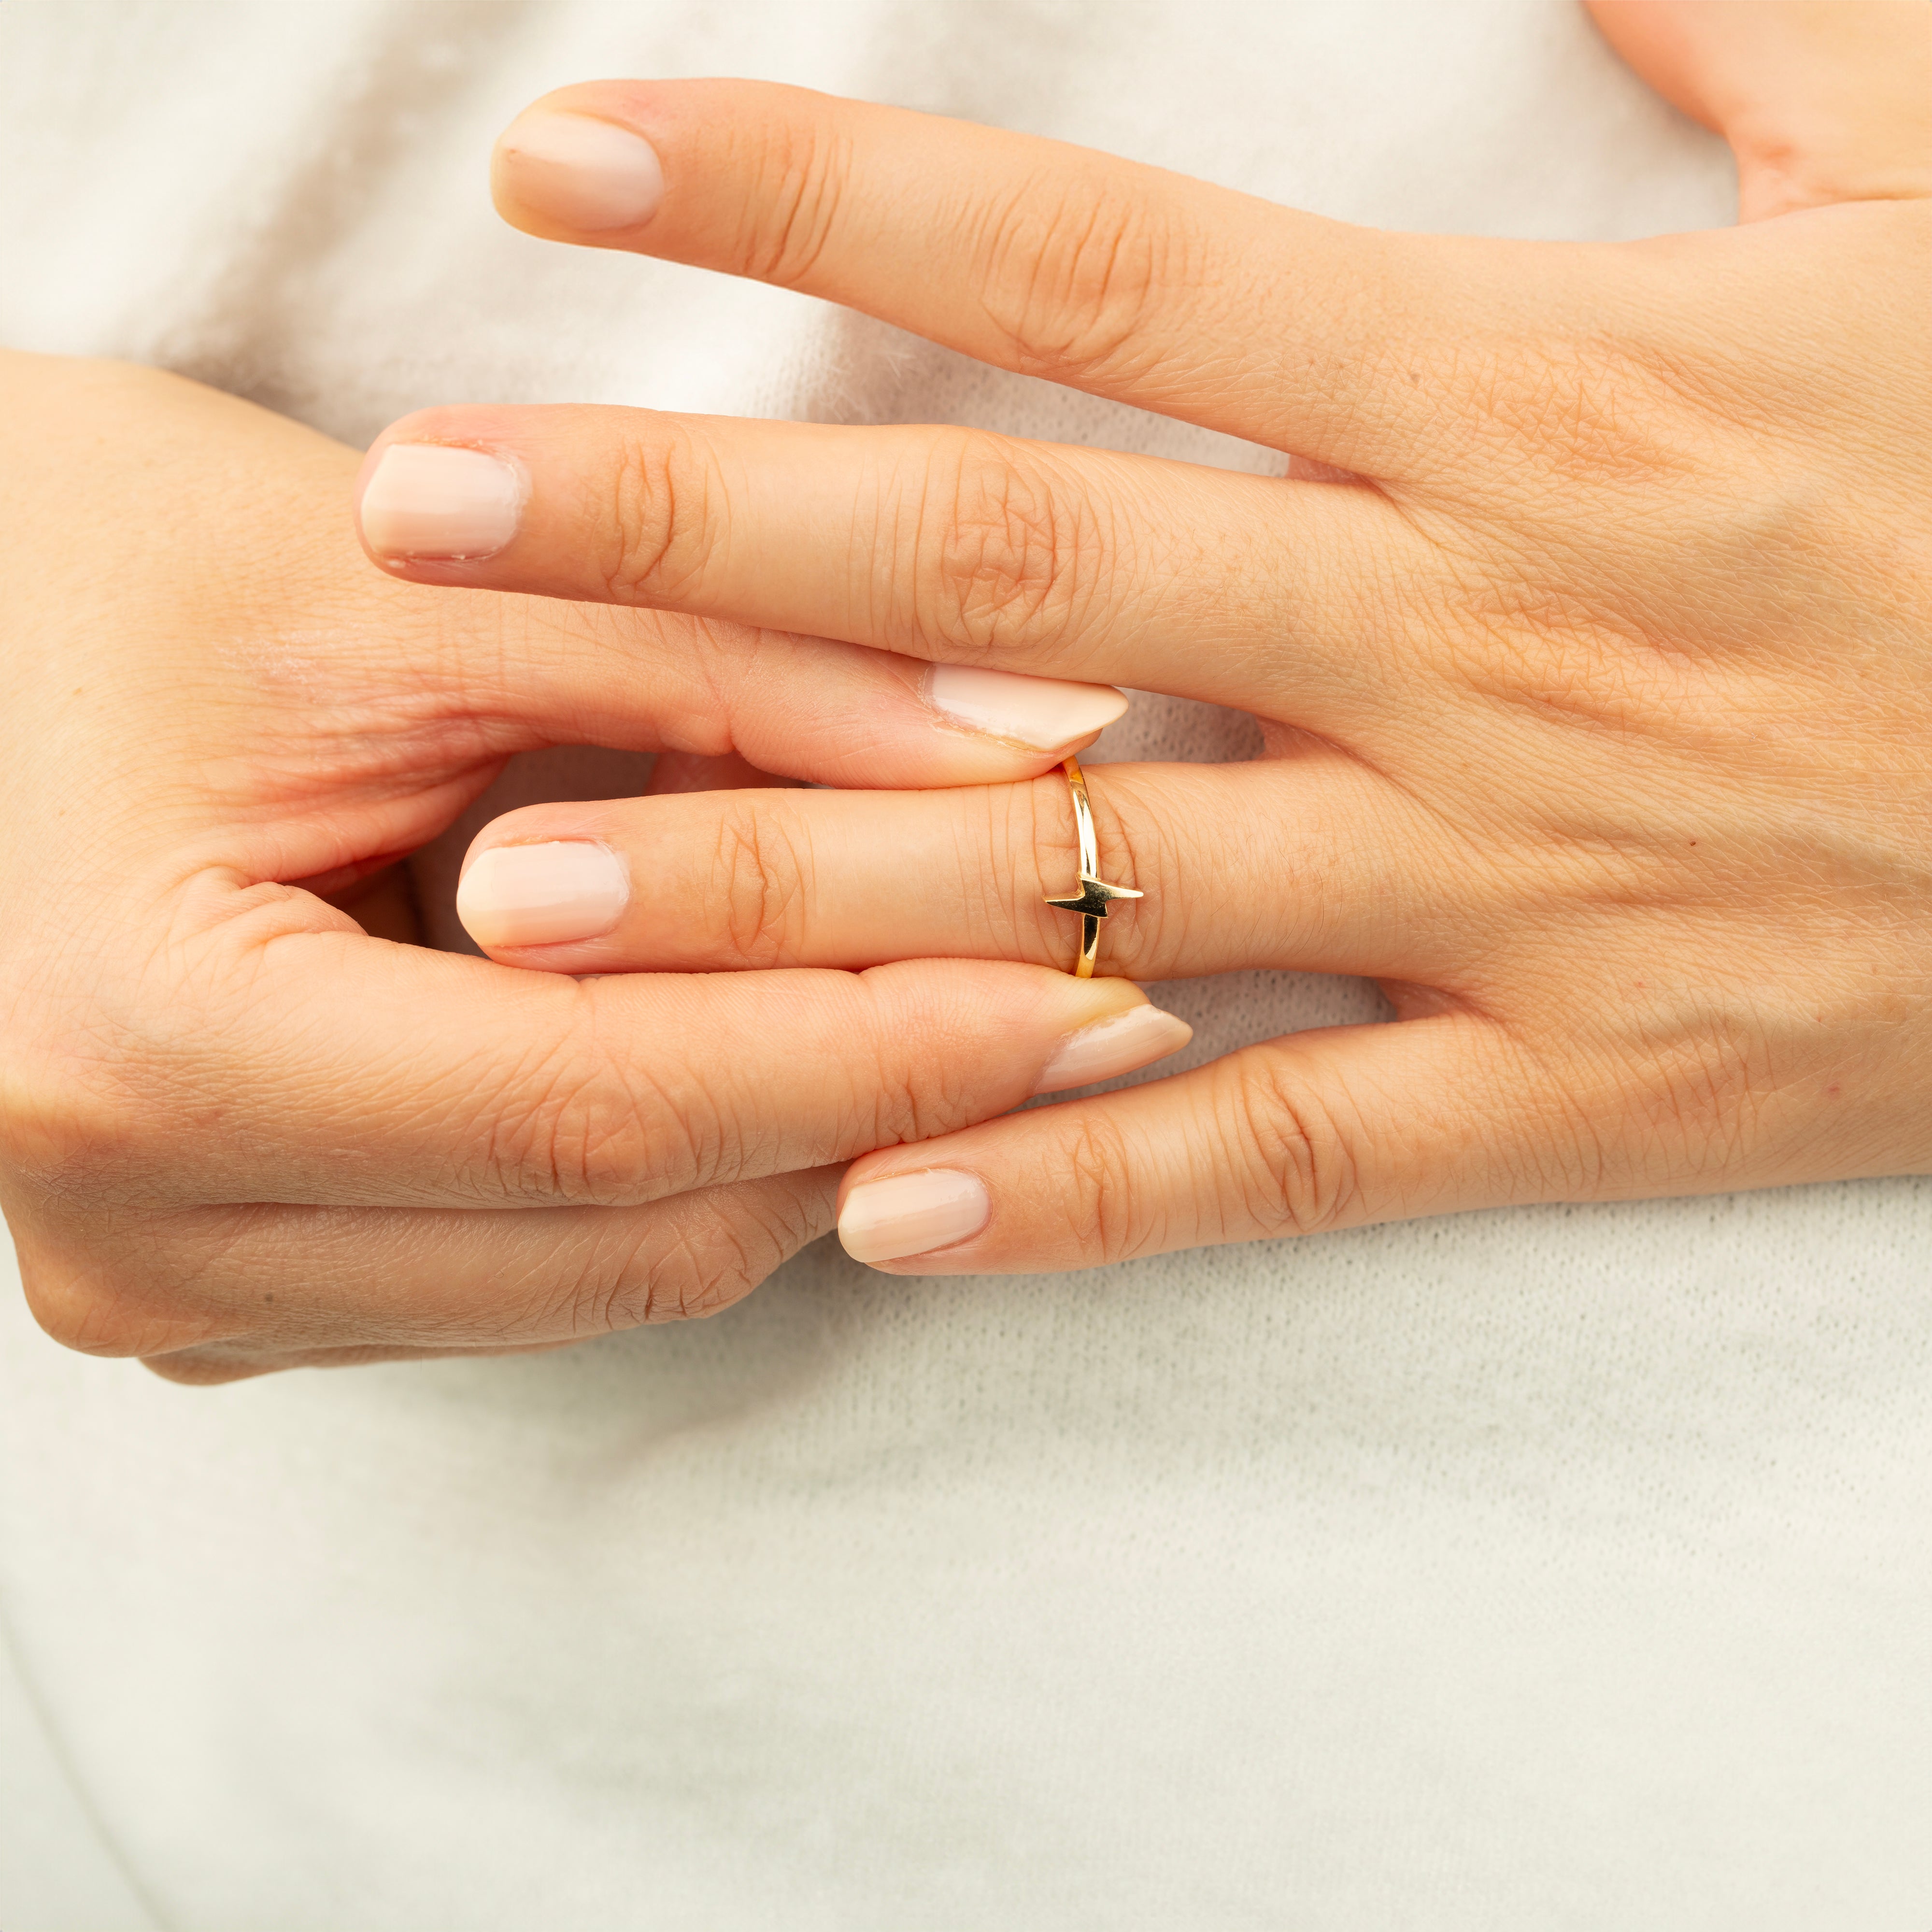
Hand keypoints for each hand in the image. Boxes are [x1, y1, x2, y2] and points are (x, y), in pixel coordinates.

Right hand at [0, 353, 1175, 1378]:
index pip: (606, 1106)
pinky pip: (531, 1269)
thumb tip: (1043, 730)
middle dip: (880, 1117)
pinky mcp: (230, 1279)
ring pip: (596, 1277)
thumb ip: (727, 659)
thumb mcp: (410, 584)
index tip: (1096, 978)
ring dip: (803, 1155)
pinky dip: (687, 1172)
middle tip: (1102, 1004)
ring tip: (991, 1025)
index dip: (878, 1048)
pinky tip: (810, 1059)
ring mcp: (175, 1284)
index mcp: (141, 1050)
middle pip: (619, 1225)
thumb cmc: (84, 558)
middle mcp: (135, 1226)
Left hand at [358, 2, 1931, 1272]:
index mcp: (1526, 394)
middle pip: (997, 569)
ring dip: (786, 894)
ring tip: (527, 900)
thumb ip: (1731, 21)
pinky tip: (872, 1203)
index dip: (812, 190)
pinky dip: (1080, 1186)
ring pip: (1082, 889)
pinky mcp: (1589, 1087)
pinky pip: (1284, 1152)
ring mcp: (1512, 890)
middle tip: (420, 523)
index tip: (573, 156)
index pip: (1082, 260)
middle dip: (687, 538)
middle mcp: (1464, 640)